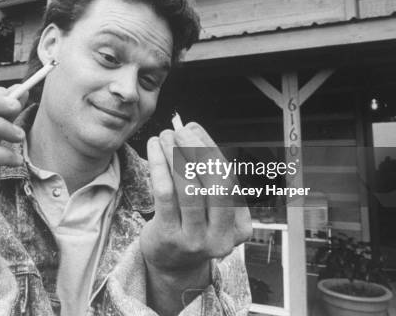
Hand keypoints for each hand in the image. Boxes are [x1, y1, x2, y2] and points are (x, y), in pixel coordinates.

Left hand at [140, 122, 251, 277]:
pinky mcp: (169, 237)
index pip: (230, 179)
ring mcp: (196, 240)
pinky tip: (154, 150)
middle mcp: (222, 237)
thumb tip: (193, 129)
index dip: (211, 149)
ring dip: (175, 156)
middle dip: (197, 151)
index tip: (195, 128)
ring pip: (189, 188)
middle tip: (180, 130)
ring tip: (164, 137)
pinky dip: (159, 166)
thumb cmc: (191, 225)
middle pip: (217, 185)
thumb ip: (207, 172)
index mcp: (241, 227)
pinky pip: (165, 194)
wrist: (171, 265)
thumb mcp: (210, 207)